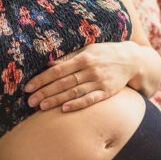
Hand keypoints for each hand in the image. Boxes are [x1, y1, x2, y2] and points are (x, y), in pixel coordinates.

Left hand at [25, 42, 139, 111]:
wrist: (132, 60)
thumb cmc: (105, 53)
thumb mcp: (88, 50)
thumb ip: (69, 57)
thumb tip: (49, 63)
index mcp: (83, 58)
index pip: (58, 70)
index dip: (42, 79)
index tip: (28, 87)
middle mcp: (90, 70)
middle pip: (64, 82)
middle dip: (45, 92)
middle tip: (30, 101)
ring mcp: (99, 81)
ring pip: (74, 92)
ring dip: (57, 100)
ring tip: (41, 107)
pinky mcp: (108, 92)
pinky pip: (90, 99)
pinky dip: (78, 104)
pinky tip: (65, 109)